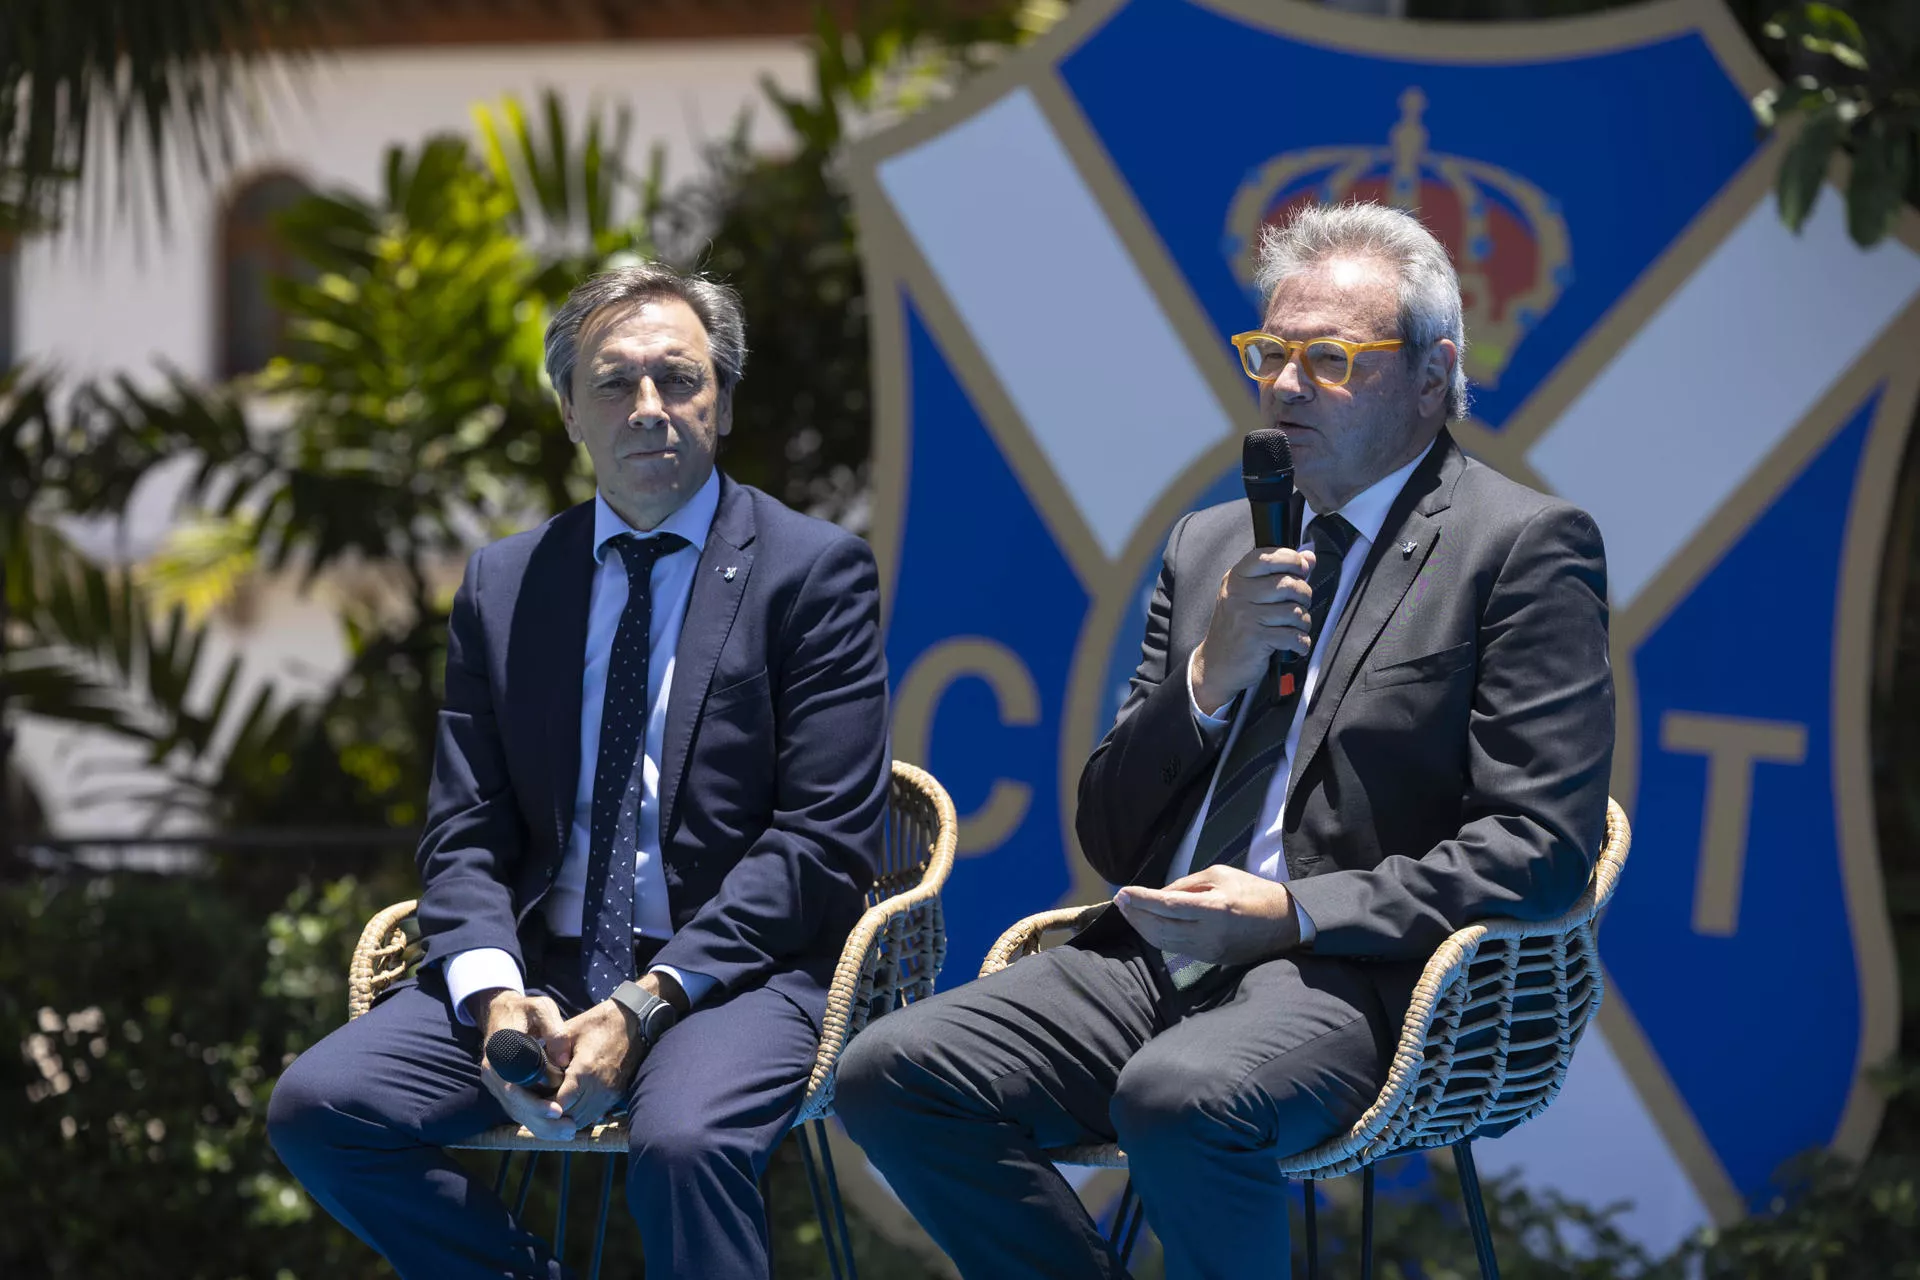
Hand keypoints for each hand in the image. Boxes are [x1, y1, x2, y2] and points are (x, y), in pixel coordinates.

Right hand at [476, 991, 576, 1139]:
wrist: (501, 1011)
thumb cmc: (524, 1009)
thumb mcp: (540, 1009)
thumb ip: (553, 1030)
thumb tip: (564, 1058)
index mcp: (498, 1054)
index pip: (514, 1087)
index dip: (534, 1102)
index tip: (558, 1110)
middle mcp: (493, 1074)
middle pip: (515, 1106)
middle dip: (543, 1121)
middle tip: (569, 1129)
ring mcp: (496, 1084)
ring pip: (517, 1112)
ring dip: (541, 1126)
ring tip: (569, 1131)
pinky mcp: (504, 1089)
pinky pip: (518, 1109)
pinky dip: (536, 1121)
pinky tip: (557, 1127)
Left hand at [545, 1002, 642, 1129]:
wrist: (634, 1022)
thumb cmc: (599, 1023)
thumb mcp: (570, 1030)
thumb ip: (551, 1050)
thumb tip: (533, 1068)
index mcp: (584, 1071)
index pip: (558, 1105)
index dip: (542, 1105)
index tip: (534, 1097)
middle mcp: (598, 1088)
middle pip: (568, 1117)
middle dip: (551, 1114)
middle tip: (539, 1102)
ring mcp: (609, 1094)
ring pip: (581, 1120)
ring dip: (566, 1117)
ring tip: (554, 1104)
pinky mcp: (616, 1096)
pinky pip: (594, 1115)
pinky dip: (580, 1114)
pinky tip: (571, 1103)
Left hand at [1113, 866, 1300, 965]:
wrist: (1284, 922)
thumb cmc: (1253, 891)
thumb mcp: (1221, 874)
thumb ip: (1187, 883)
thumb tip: (1160, 893)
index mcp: (1215, 908)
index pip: (1168, 905)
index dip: (1142, 900)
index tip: (1123, 892)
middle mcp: (1210, 933)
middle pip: (1161, 927)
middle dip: (1136, 914)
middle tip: (1119, 900)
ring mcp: (1209, 950)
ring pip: (1165, 942)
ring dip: (1142, 927)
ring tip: (1128, 912)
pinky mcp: (1210, 959)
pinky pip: (1176, 948)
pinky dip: (1157, 937)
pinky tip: (1147, 925)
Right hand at [1190, 546, 1317, 715]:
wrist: (1216, 665)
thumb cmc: (1237, 629)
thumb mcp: (1250, 597)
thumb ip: (1279, 574)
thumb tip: (1309, 557)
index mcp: (1236, 578)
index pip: (1268, 556)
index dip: (1292, 559)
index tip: (1301, 569)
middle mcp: (1238, 594)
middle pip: (1288, 584)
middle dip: (1304, 595)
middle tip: (1300, 604)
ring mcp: (1246, 616)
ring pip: (1295, 611)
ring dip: (1304, 622)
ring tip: (1295, 628)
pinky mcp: (1256, 638)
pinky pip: (1294, 636)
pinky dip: (1301, 642)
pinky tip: (1295, 645)